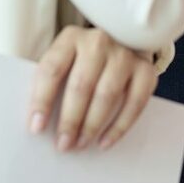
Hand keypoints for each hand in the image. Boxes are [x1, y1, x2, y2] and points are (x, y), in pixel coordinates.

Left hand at [28, 26, 156, 151]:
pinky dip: (120, 126)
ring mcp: (124, 54)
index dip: (42, 100)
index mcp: (71, 38)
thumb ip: (53, 82)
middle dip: (70, 120)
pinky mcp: (145, 68)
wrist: (124, 40)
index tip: (37, 128)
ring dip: (93, 125)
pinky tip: (105, 141)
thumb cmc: (85, 59)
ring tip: (81, 143)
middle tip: (63, 144)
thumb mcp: (65, 59)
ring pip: (107, 94)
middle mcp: (99, 41)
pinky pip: (135, 102)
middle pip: (81, 85)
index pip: (52, 69)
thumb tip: (41, 123)